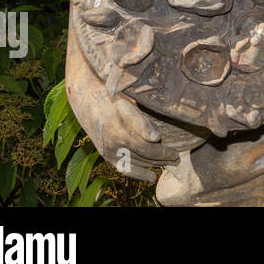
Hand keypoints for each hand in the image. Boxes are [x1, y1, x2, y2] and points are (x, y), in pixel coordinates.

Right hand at [65, 32, 194, 181]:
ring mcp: (109, 144)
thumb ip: (146, 93)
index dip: (143, 129)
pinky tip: (151, 177)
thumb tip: (167, 95)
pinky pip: (123, 167)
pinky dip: (138, 173)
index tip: (154, 135)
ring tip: (172, 163)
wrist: (84, 94)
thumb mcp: (128, 85)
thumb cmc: (113, 87)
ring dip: (156, 163)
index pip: (133, 122)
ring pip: (137, 159)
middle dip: (163, 153)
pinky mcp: (105, 152)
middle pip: (143, 147)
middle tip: (178, 156)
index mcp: (120, 111)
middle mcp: (114, 130)